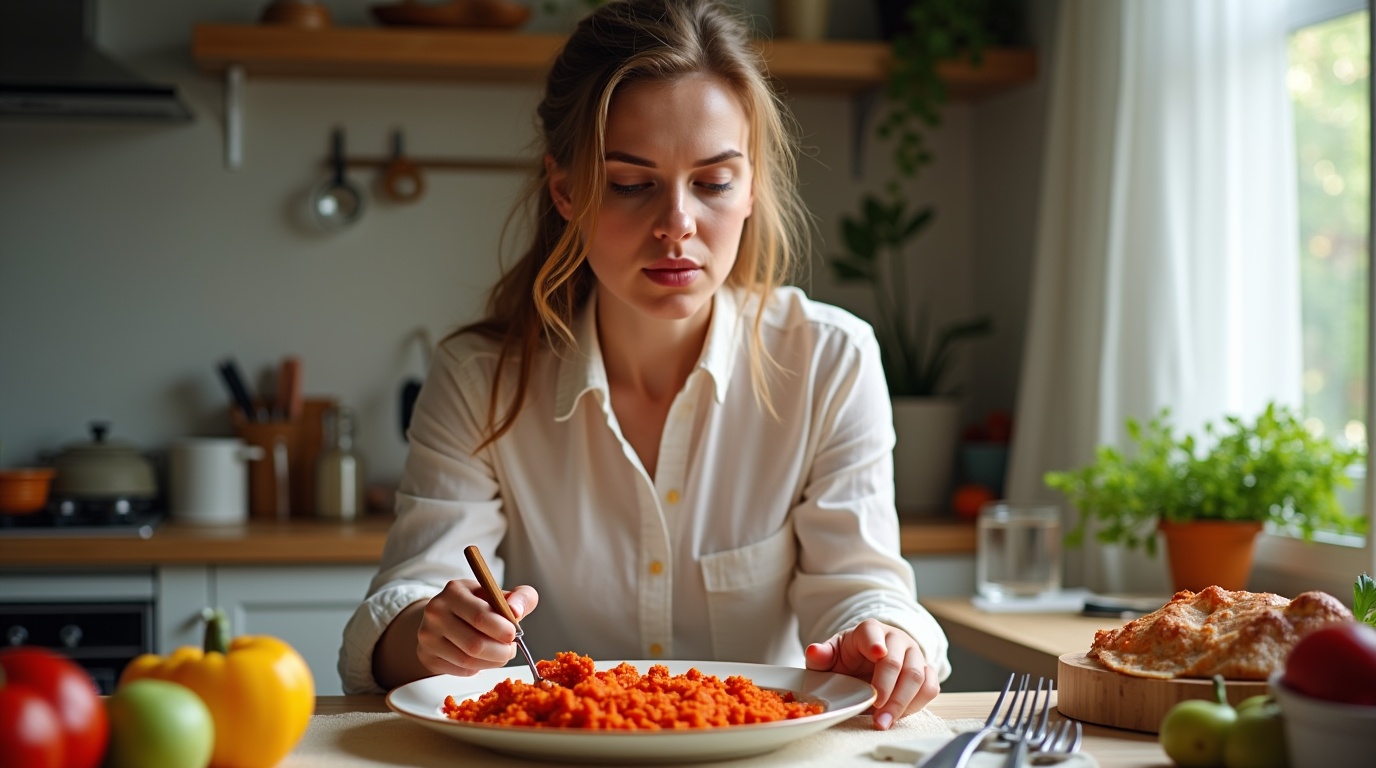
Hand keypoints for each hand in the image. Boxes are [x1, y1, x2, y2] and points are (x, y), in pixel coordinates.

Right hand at [414, 579, 539, 677]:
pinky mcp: (426, 656)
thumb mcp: (499, 594)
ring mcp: (428, 635)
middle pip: (474, 644)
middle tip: (510, 649)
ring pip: (467, 660)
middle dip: (501, 651)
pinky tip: (482, 658)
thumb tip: (517, 611)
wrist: (445, 615)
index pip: (481, 617)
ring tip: (500, 654)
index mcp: (454, 591)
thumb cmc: (478, 604)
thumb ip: (520, 597)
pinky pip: (459, 670)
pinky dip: (478, 668)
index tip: (514, 634)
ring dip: (492, 662)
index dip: (503, 630)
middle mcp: (435, 612)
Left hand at [805, 619, 938, 729]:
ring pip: (918, 676)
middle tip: (877, 712)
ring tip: (884, 722)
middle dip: (888, 690)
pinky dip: (916, 704)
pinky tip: (899, 717)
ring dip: (902, 703)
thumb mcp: (831, 655)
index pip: (873, 633)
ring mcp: (914, 654)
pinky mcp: (926, 671)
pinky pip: (931, 687)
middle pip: (898, 662)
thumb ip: (821, 655)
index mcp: (870, 631)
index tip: (878, 654)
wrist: (868, 662)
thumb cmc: (849, 658)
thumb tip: (814, 651)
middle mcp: (896, 639)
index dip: (875, 643)